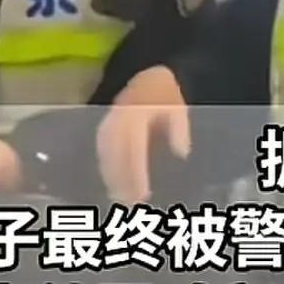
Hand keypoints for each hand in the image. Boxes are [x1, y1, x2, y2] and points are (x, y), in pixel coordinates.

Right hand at [97, 66, 190, 203]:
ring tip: (121, 201)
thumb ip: (179, 130)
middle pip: (116, 157)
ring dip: (112, 180)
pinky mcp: (104, 128)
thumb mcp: (178, 109)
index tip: (143, 194)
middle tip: (132, 206)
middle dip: (122, 183)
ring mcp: (108, 123)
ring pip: (106, 156)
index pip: (134, 149)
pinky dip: (106, 170)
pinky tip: (113, 187)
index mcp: (136, 114)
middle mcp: (118, 120)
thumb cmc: (165, 97)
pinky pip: (101, 152)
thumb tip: (182, 153)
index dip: (136, 174)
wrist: (148, 77)